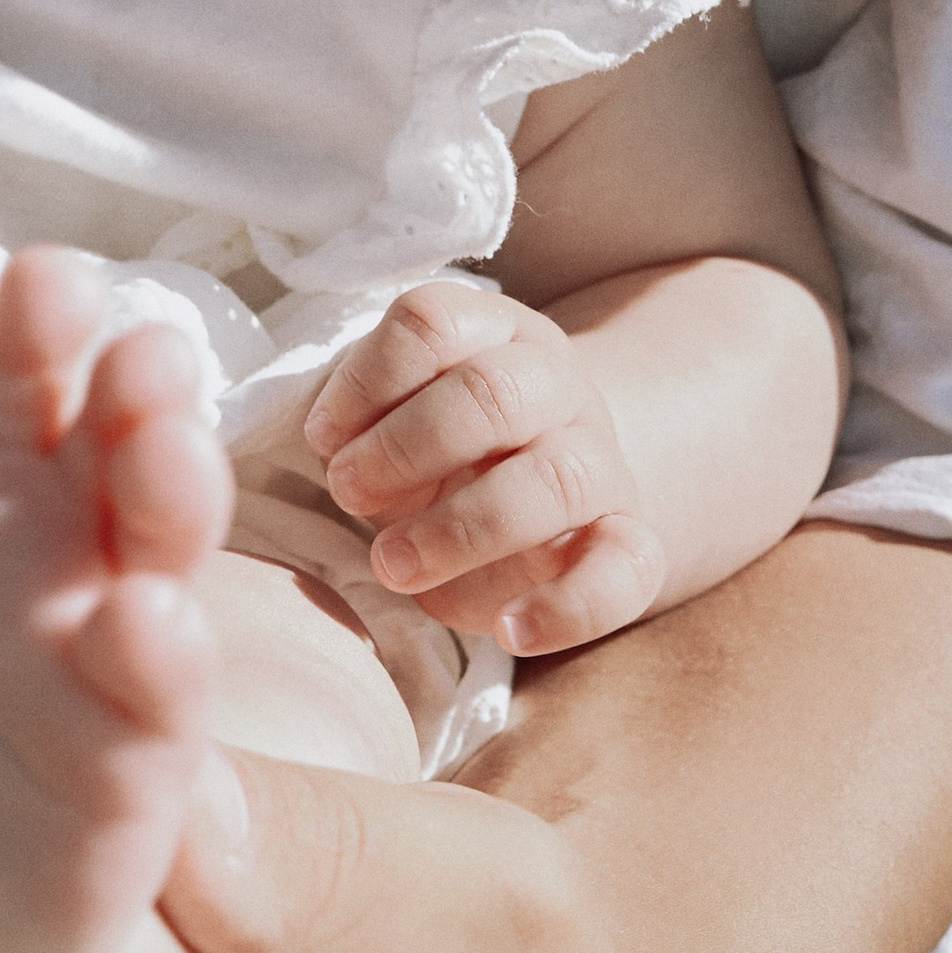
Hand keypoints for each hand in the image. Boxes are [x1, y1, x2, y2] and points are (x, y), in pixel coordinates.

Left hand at [305, 279, 663, 653]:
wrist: (544, 506)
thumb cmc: (440, 459)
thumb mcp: (393, 420)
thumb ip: (361, 419)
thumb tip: (330, 440)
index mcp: (493, 335)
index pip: (432, 322)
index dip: (366, 379)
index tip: (322, 436)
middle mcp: (557, 386)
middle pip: (493, 393)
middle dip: (403, 448)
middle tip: (346, 492)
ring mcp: (601, 463)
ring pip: (555, 479)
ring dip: (460, 528)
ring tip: (391, 564)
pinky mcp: (629, 543)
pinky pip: (625, 569)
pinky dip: (570, 607)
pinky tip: (511, 630)